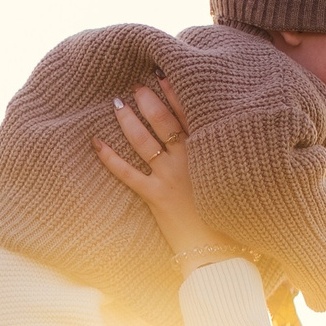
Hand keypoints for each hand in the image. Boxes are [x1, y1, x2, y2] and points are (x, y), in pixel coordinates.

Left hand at [95, 81, 233, 264]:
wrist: (219, 251)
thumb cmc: (229, 216)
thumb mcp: (228, 177)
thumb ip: (219, 155)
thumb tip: (211, 135)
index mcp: (208, 152)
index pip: (189, 114)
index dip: (175, 93)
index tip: (163, 74)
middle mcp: (188, 160)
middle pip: (164, 122)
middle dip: (148, 101)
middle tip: (135, 85)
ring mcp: (170, 178)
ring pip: (144, 142)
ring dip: (129, 121)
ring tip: (118, 104)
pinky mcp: (155, 197)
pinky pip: (127, 174)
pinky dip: (109, 158)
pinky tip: (96, 143)